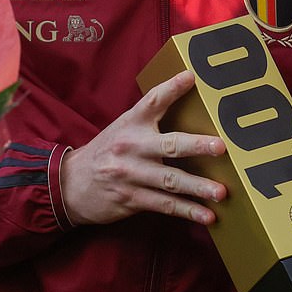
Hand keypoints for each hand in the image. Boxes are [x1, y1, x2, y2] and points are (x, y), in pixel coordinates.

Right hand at [60, 70, 226, 225]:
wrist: (70, 183)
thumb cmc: (107, 151)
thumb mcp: (123, 127)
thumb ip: (149, 118)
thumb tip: (186, 107)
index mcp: (130, 123)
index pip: (153, 101)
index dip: (172, 88)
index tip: (191, 77)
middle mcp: (132, 146)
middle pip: (169, 145)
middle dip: (197, 146)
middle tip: (221, 147)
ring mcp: (131, 174)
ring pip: (171, 181)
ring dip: (198, 187)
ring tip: (221, 192)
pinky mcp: (132, 198)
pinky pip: (165, 205)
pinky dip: (187, 211)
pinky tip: (207, 215)